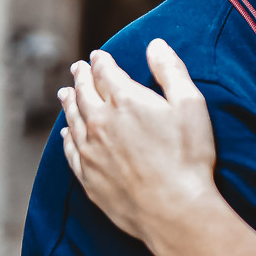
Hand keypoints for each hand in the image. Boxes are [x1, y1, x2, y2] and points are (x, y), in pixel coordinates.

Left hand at [60, 40, 219, 243]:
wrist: (174, 211)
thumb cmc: (188, 157)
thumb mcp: (190, 105)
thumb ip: (171, 71)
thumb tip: (155, 45)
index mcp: (125, 100)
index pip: (105, 72)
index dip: (101, 61)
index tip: (97, 56)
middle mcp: (100, 122)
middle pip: (84, 93)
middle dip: (81, 78)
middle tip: (78, 69)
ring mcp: (90, 152)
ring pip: (72, 120)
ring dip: (68, 103)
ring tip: (65, 94)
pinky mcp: (88, 178)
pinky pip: (70, 151)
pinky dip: (67, 138)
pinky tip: (66, 134)